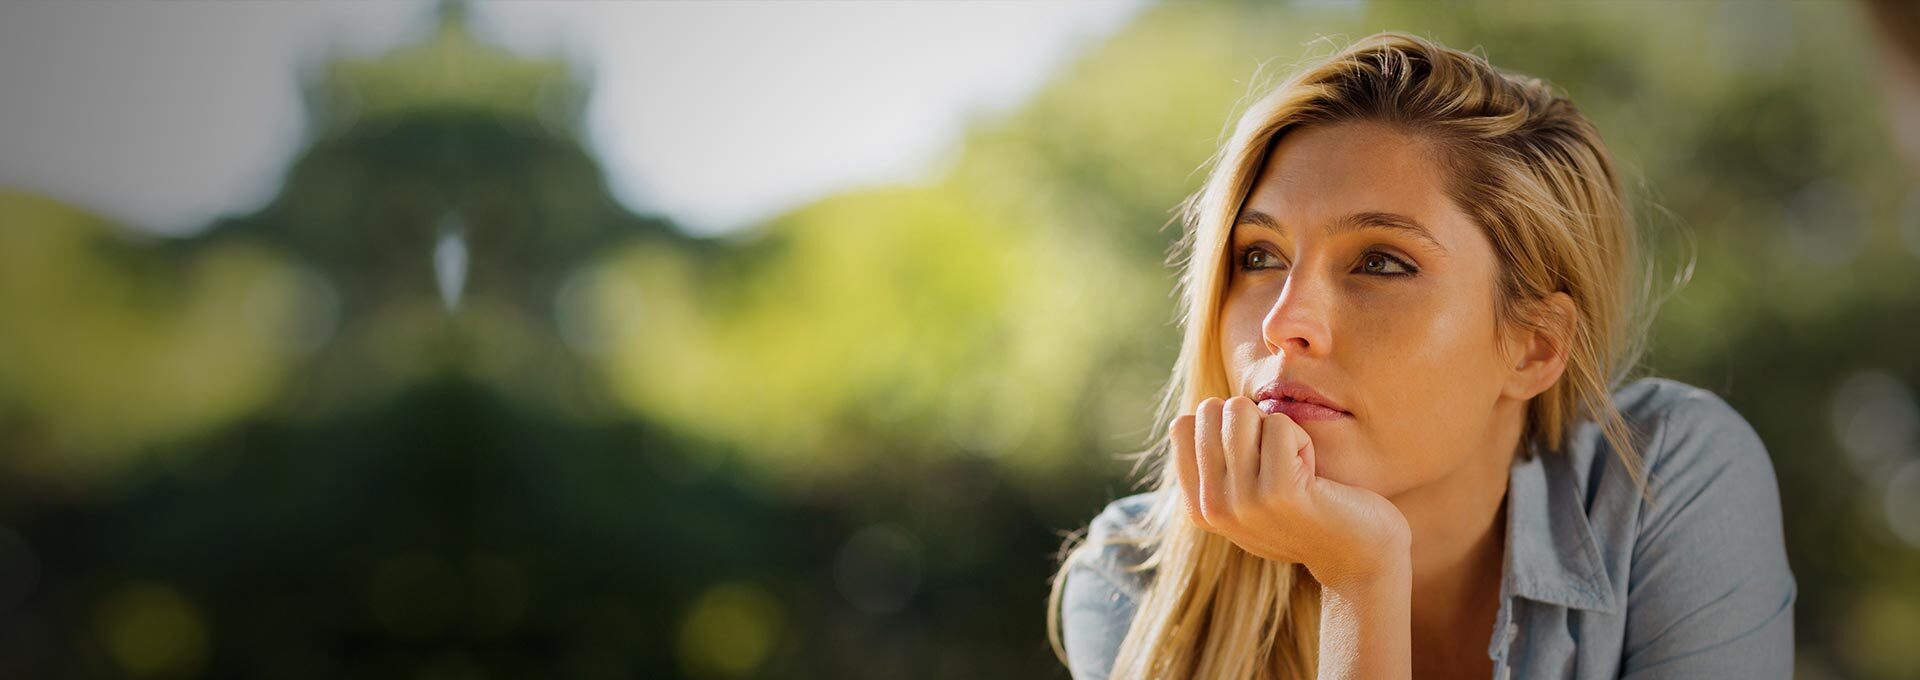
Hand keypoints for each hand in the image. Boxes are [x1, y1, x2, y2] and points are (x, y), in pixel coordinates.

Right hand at [1172, 396, 1411, 589]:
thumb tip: (1195, 415)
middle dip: (1250, 422)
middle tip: (1278, 461)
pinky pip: (1280, 425)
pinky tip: (1313, 475)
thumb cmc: (1306, 512)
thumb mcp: (1246, 495)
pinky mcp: (1279, 492)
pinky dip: (1303, 440)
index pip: (1182, 425)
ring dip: (1277, 429)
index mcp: (1198, 507)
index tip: (1254, 462)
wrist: (1358, 558)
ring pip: (1241, 410)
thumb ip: (1216, 464)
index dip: (1225, 427)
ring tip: (1295, 468)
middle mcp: (1212, 507)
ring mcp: (1242, 501)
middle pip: (1210, 411)